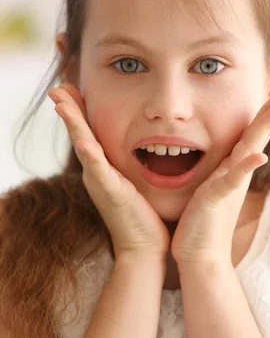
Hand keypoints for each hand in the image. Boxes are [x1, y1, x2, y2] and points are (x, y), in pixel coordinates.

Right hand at [48, 84, 169, 259]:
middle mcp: (96, 174)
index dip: (79, 112)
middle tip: (57, 88)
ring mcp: (101, 184)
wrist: (144, 249)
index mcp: (102, 170)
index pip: (88, 134)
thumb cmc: (143, 218)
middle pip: (80, 136)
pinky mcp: (112, 195)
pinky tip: (84, 142)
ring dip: (73, 125)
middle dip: (69, 110)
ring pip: (84, 148)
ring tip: (61, 102)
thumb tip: (140, 149)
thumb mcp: (133, 185)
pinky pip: (100, 172)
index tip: (71, 88)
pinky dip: (91, 156)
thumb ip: (129, 167)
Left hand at [171, 89, 269, 265]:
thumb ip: (221, 175)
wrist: (200, 255)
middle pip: (257, 137)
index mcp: (233, 171)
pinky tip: (259, 156)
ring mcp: (229, 186)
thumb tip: (226, 163)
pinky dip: (246, 167)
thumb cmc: (202, 224)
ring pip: (250, 150)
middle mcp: (236, 175)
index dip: (264, 115)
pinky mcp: (217, 199)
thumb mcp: (212, 190)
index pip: (251, 137)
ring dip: (265, 128)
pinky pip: (232, 180)